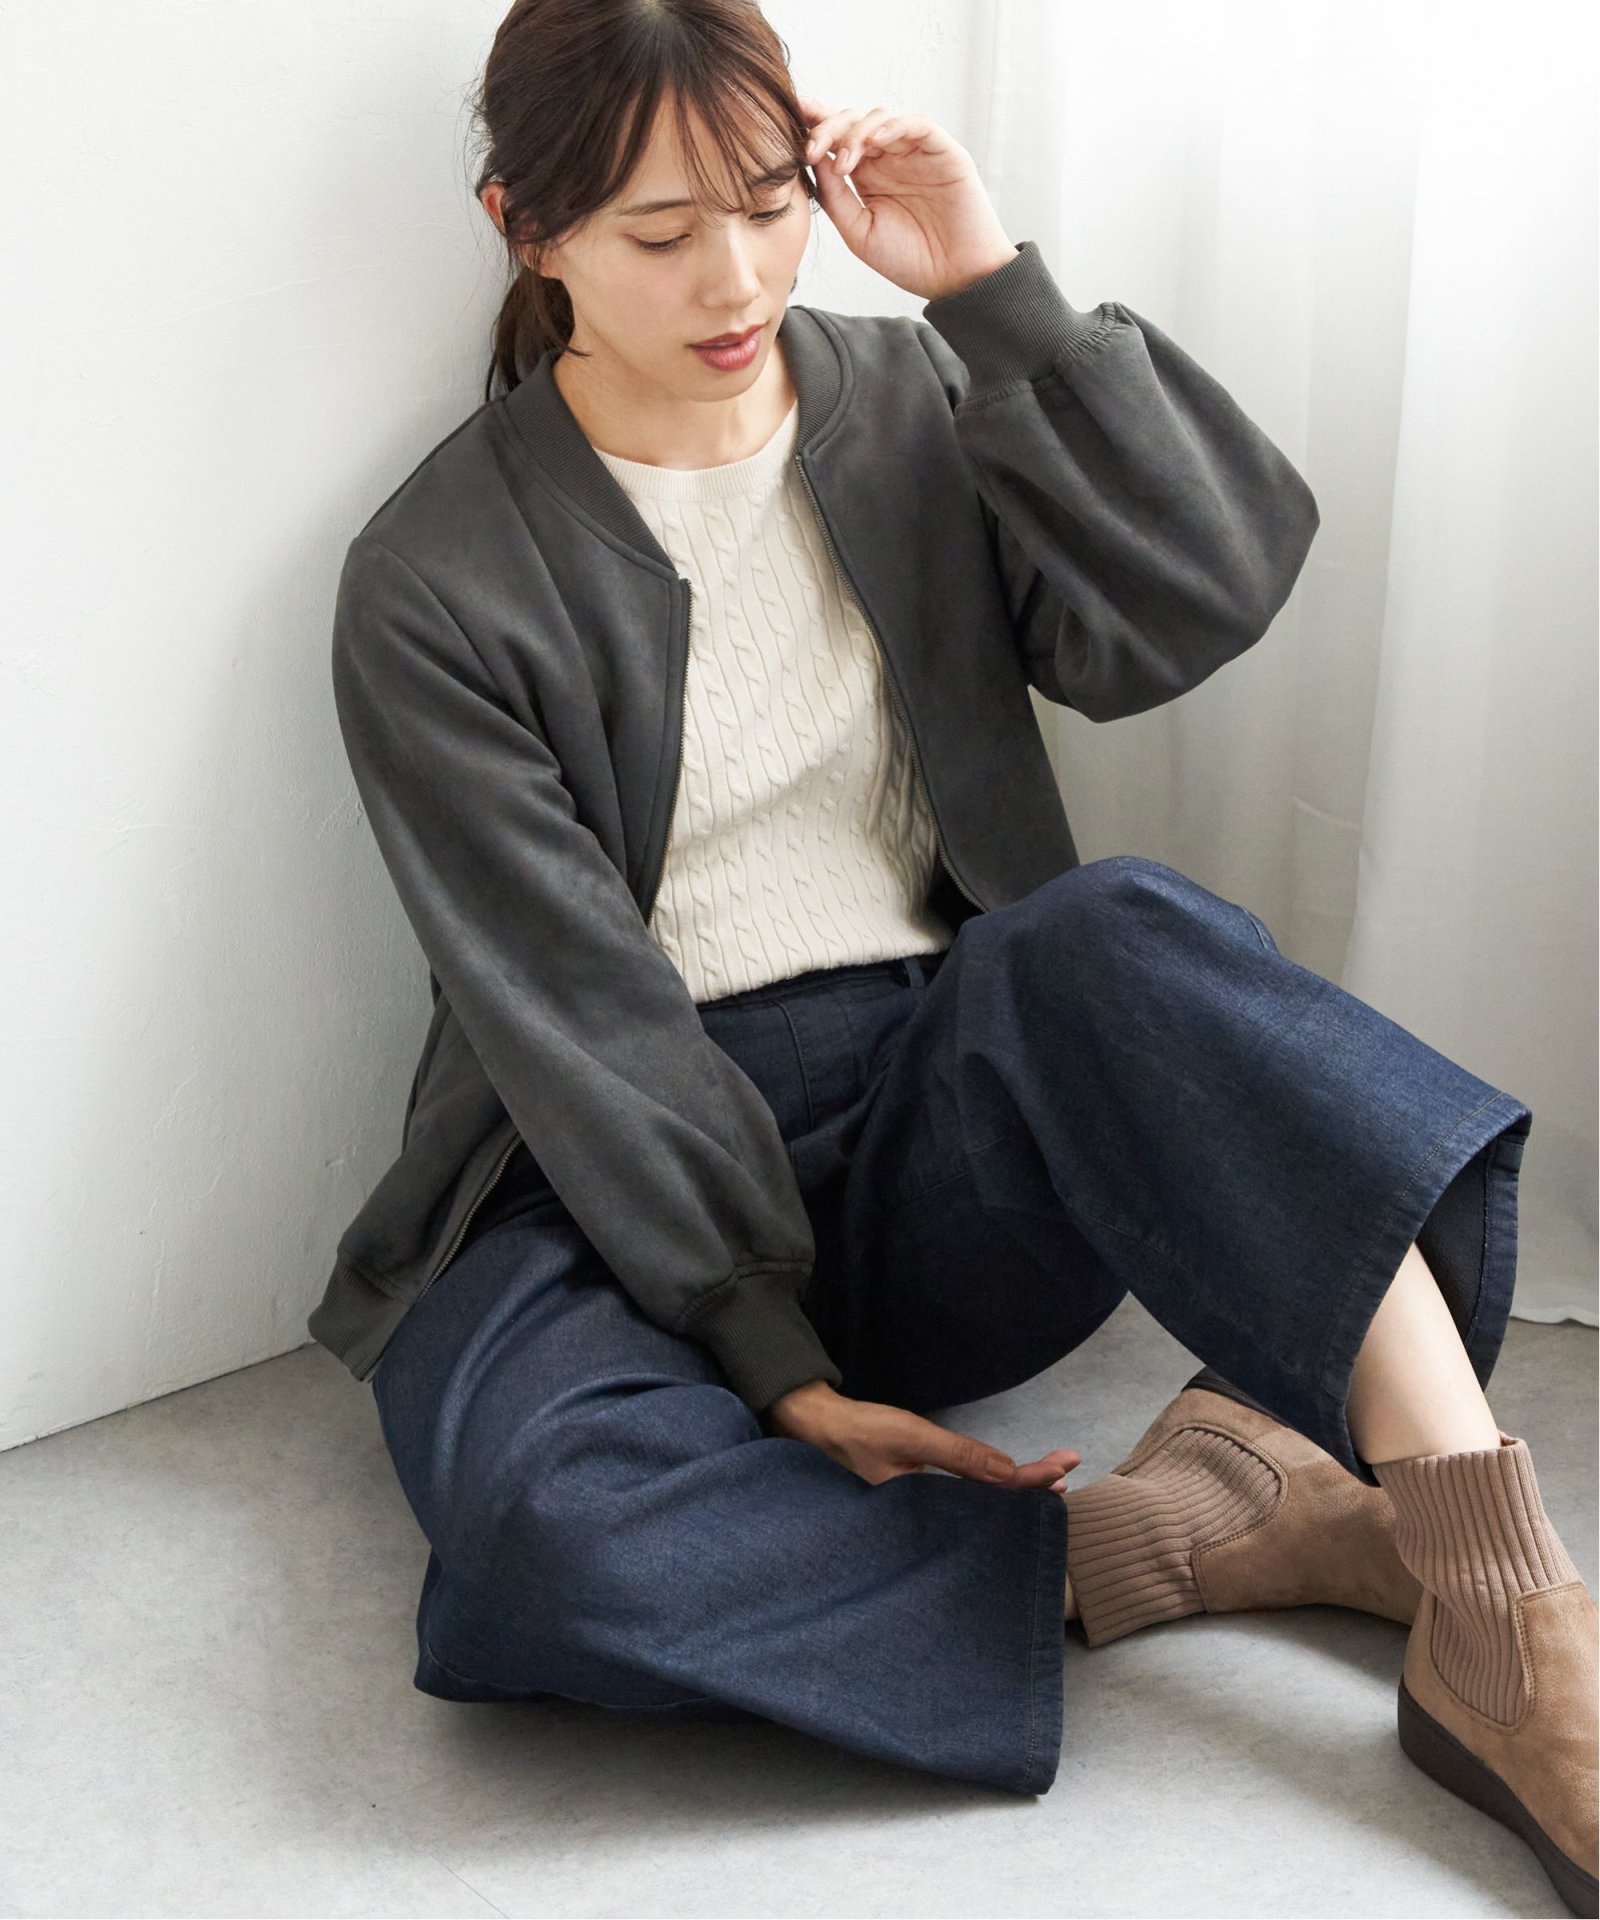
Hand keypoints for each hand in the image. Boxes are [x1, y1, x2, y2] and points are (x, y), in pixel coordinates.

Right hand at [767, 1380, 1080, 1489]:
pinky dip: (987, 1486)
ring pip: (979, 1504)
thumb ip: (958, 1457)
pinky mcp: (918, 1499)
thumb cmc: (859, 1433)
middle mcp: (931, 1519)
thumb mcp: (908, 1438)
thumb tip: (1008, 1472)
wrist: (816, 1429)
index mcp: (929, 1511)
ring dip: (1012, 1487)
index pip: (993, 1495)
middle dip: (1030, 1489)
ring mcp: (925, 1510)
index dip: (1030, 1482)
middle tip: (1067, 1467)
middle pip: (992, 1508)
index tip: (1064, 1465)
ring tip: (1049, 1477)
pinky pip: (962, 1498)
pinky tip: (1001, 1482)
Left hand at [797, 96, 1018, 301]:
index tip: (787, 123)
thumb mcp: (859, 233)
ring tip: (845, 163)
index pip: (837, 140)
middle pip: (852, 120)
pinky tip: (876, 140)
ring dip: (856, 133)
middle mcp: (888, 158)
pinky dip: (894, 125)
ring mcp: (914, 152)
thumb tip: (813, 161)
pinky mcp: (942, 151)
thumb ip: (835, 198)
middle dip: (827, 128)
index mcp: (867, 175)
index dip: (814, 126)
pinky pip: (916, 124)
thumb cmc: (910, 261)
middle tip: (811, 149)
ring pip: (880, 117)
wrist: (956, 279)